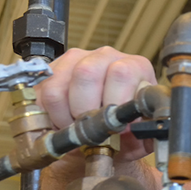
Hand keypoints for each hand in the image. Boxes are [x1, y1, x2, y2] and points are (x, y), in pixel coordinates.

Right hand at [35, 46, 157, 163]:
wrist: (107, 132)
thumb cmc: (128, 130)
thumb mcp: (145, 133)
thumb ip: (149, 130)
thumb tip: (146, 130)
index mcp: (135, 66)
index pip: (121, 73)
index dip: (114, 104)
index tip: (115, 126)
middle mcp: (105, 56)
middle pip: (85, 74)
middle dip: (85, 111)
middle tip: (91, 129)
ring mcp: (76, 59)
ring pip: (58, 87)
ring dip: (64, 117)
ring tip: (77, 127)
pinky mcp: (51, 70)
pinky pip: (40, 94)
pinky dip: (47, 115)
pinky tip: (62, 122)